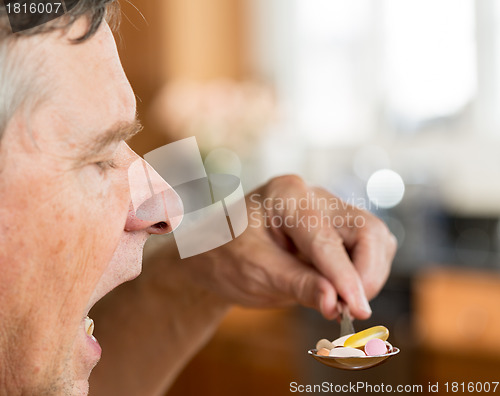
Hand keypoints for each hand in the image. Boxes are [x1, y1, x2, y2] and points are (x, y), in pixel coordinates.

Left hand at [183, 175, 396, 319]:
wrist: (217, 254)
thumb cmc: (226, 256)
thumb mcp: (254, 272)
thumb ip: (297, 285)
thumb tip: (335, 303)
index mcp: (285, 195)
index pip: (325, 238)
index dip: (344, 276)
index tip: (358, 309)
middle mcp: (312, 196)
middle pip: (366, 229)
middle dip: (366, 273)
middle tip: (352, 310)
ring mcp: (328, 210)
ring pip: (375, 238)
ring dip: (369, 275)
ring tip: (344, 303)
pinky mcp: (337, 228)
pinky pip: (370, 247)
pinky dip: (365, 273)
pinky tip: (344, 291)